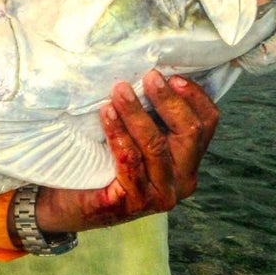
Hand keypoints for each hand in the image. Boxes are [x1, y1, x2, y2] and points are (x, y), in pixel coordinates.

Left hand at [36, 71, 218, 234]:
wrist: (68, 204)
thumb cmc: (103, 162)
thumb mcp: (135, 136)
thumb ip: (150, 115)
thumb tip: (152, 71)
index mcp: (189, 160)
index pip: (207, 123)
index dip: (194, 96)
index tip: (172, 75)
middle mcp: (183, 180)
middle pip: (191, 134)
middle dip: (169, 101)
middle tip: (148, 76)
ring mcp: (161, 195)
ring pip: (157, 145)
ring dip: (137, 113)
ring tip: (119, 90)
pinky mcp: (135, 203)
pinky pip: (130, 161)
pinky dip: (118, 133)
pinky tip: (106, 114)